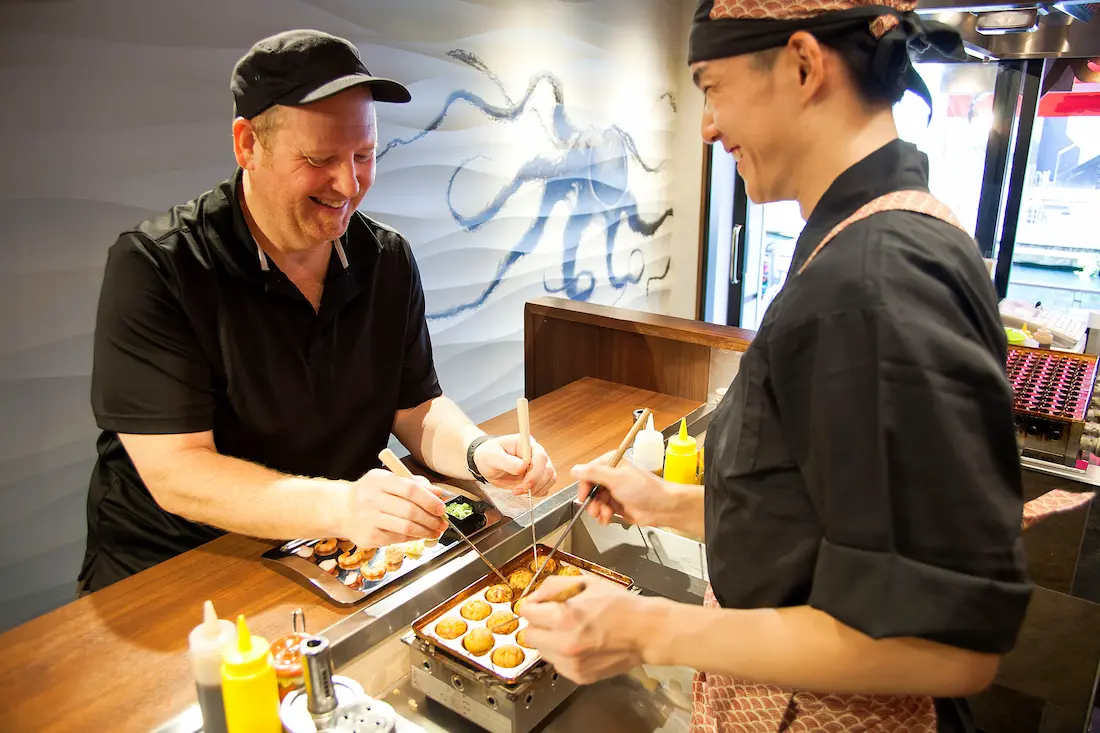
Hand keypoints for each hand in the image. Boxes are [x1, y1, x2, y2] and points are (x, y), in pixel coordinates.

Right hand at [340, 470, 447, 548]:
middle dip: (430, 519)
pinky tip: (419, 535)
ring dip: (425, 531)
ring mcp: (368, 519)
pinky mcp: (368, 536)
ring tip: (435, 531)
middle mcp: (371, 499)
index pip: (410, 489)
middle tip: (442, 523)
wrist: (342, 509)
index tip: (442, 507)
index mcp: (379, 480)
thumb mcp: (389, 481)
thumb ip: (414, 485)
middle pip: (409, 511)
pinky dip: (412, 538)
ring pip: (405, 528)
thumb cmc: (371, 493)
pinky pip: (397, 538)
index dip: (429, 500)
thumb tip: (439, 494)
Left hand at [474, 434, 557, 496]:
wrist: (486, 463)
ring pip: (550, 478)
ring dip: (537, 489)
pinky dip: (538, 492)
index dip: (536, 472)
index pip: (540, 456)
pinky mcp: (537, 477)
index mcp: (526, 444)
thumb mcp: (492, 457)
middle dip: (535, 483)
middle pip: (548, 469)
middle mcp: (535, 453)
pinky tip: (525, 492)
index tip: (525, 483)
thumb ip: (507, 461)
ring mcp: (538, 466)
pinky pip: (546, 486)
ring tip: (519, 491)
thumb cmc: (488, 455)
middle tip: (519, 490)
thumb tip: (522, 466)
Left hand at [518, 575, 647, 684]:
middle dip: (538, 624)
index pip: (527, 613)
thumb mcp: (586, 583)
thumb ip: (554, 587)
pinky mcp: (579, 676)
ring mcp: (572, 663)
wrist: (645, 632)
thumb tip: (534, 598)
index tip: (536, 606)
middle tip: (553, 618)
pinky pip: (557, 664)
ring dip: (549, 640)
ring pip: (541, 651)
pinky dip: (562, 654)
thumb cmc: (619, 605)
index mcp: (564, 617)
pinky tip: (579, 644)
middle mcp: (565, 643)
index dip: (531, 606)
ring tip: (569, 631)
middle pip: (529, 635)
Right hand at [572, 452, 672, 525]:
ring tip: (605, 514)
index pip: (588, 472)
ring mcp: (614, 491)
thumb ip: (594, 473)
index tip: (584, 496)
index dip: (584, 485)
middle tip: (595, 509)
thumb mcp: (616, 479)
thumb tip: (575, 470)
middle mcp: (611, 476)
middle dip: (591, 501)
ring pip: (595, 501)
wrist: (663, 507)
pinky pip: (602, 510)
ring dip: (597, 510)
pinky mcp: (617, 505)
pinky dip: (603, 516)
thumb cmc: (645, 490)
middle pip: (590, 488)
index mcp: (611, 464)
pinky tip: (608, 518)